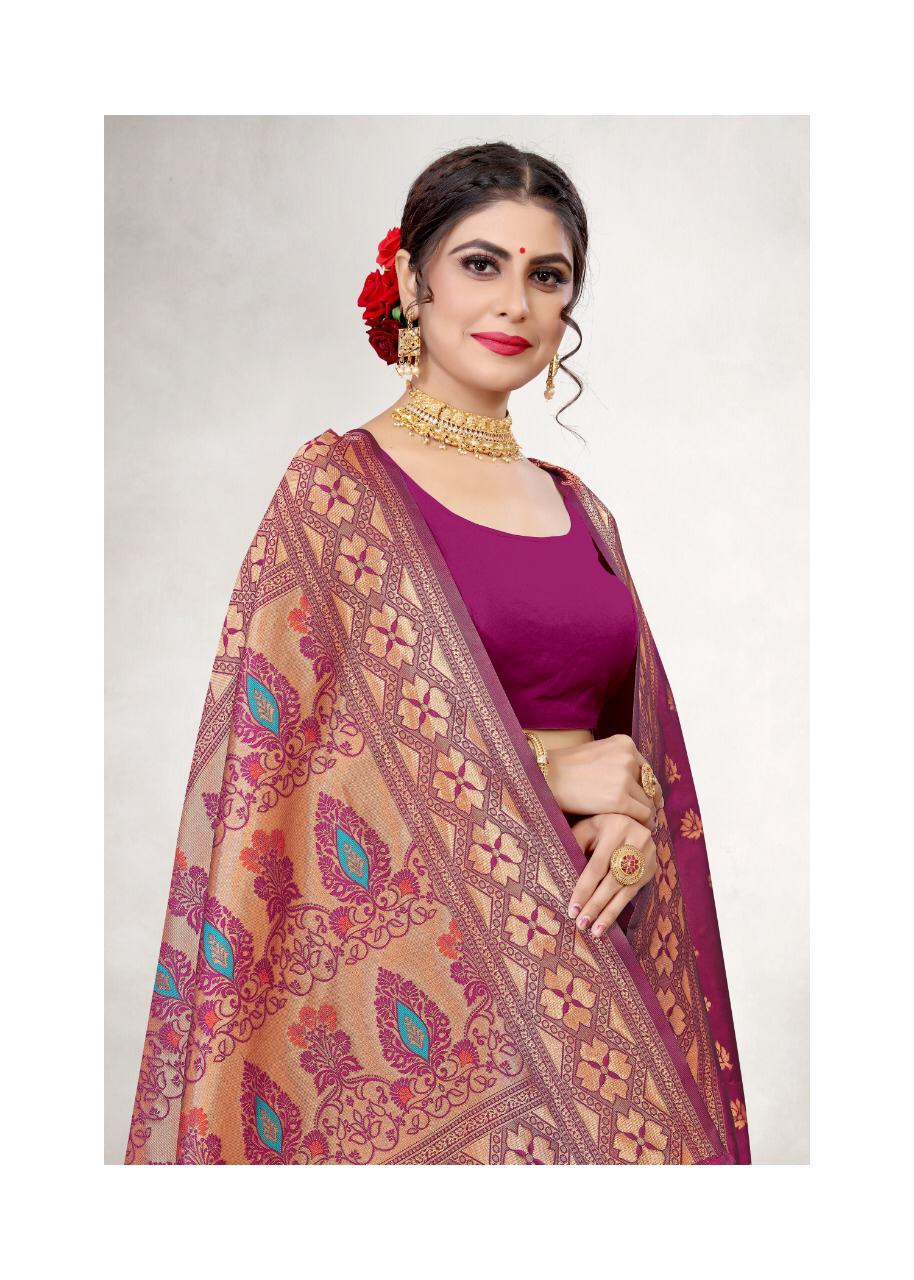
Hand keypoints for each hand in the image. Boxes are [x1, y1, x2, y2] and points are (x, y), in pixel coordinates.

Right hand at [547, 734, 664, 829]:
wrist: (544, 777)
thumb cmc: (564, 769)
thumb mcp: (596, 755)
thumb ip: (617, 763)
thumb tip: (637, 786)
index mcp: (624, 743)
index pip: (646, 770)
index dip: (647, 788)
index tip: (649, 801)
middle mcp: (628, 757)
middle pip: (650, 786)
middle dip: (649, 802)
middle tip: (647, 817)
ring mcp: (624, 778)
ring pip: (648, 803)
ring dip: (645, 815)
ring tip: (639, 826)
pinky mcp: (619, 799)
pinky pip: (642, 815)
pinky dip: (642, 824)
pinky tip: (636, 829)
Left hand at [565, 812, 657, 937]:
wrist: (624, 818)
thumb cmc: (595, 827)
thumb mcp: (583, 830)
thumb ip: (573, 848)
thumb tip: (559, 876)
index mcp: (616, 826)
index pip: (597, 864)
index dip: (584, 888)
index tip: (572, 909)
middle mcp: (638, 838)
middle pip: (613, 879)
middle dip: (596, 904)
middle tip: (581, 924)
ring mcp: (649, 854)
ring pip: (625, 889)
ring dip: (609, 912)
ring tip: (595, 931)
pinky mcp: (652, 868)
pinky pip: (633, 892)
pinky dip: (618, 908)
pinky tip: (607, 922)